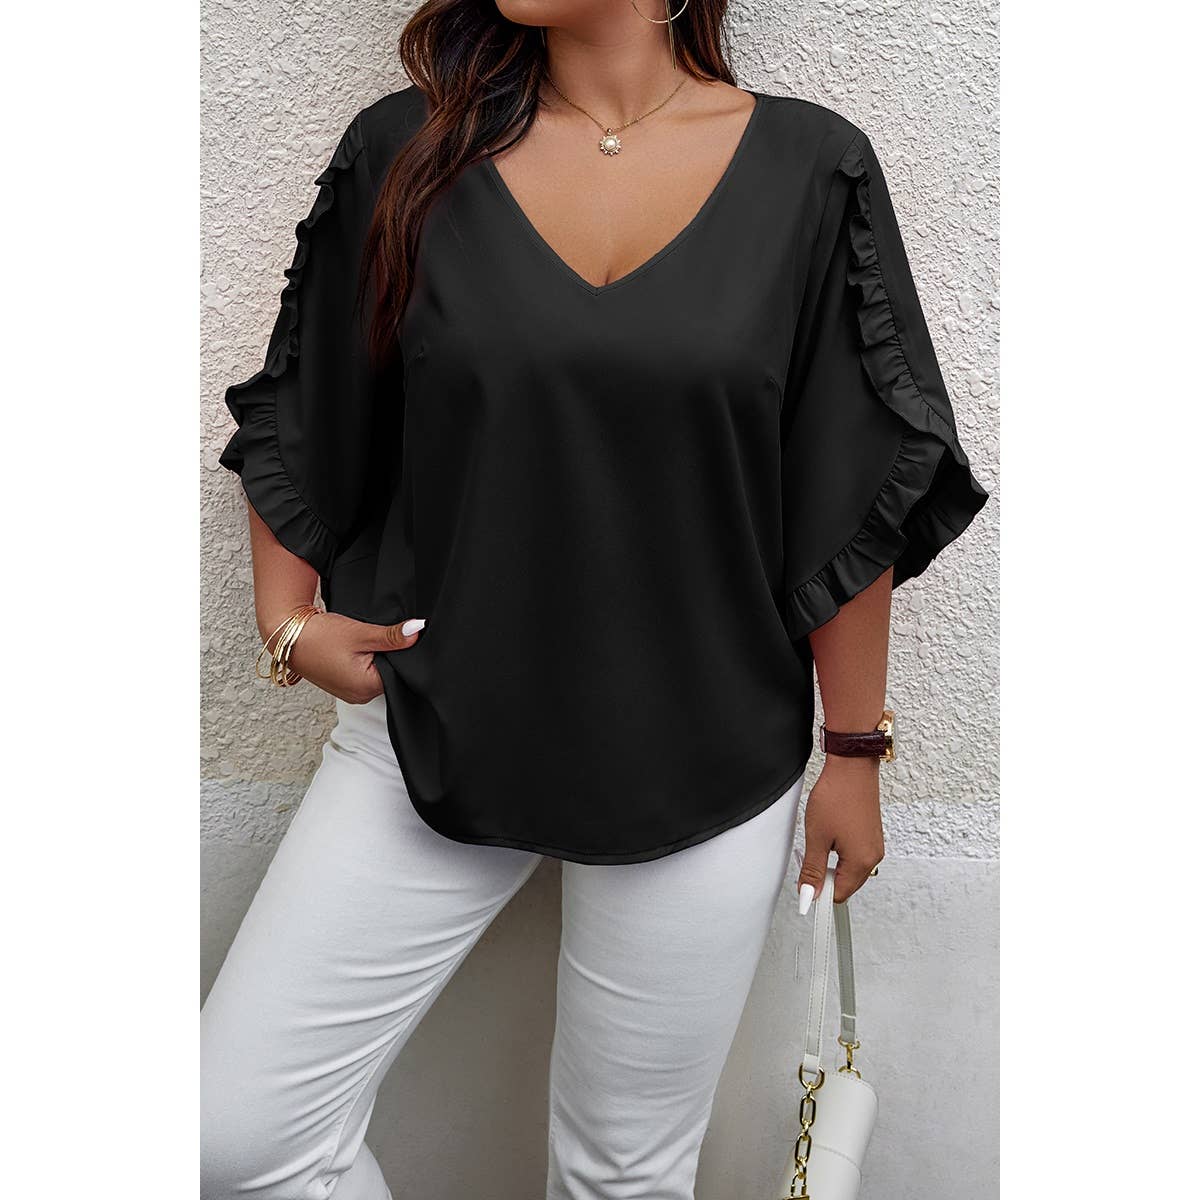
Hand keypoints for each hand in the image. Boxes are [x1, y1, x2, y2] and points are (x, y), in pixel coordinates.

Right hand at [273, 611, 425, 704]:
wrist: (287, 636)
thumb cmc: (320, 636)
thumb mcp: (361, 633)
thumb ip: (391, 636)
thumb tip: (417, 631)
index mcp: (366, 688)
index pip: (400, 672)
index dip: (401, 653)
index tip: (394, 637)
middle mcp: (359, 696)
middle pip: (389, 674)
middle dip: (389, 656)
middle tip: (377, 636)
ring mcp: (350, 692)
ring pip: (375, 673)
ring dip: (375, 657)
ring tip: (364, 641)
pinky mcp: (342, 685)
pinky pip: (362, 673)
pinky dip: (363, 660)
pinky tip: (356, 648)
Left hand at [796, 756, 884, 910]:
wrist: (852, 767)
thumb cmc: (837, 796)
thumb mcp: (817, 837)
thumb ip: (813, 870)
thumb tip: (809, 893)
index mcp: (862, 862)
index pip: (839, 895)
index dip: (819, 892)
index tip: (805, 886)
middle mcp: (873, 857)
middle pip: (845, 884)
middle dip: (825, 876)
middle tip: (809, 855)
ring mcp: (874, 845)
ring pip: (848, 869)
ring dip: (831, 863)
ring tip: (819, 840)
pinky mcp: (871, 835)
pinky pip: (854, 855)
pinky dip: (839, 852)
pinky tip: (828, 835)